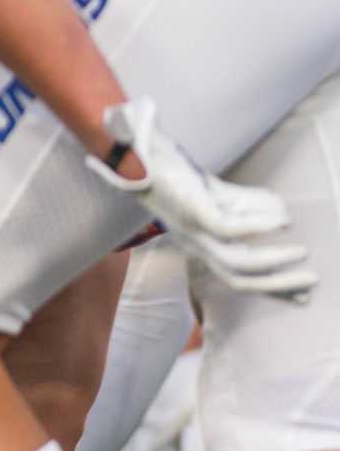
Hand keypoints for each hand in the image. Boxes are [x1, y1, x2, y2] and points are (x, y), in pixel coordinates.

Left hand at [89, 99, 311, 297]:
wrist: (137, 152)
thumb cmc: (180, 173)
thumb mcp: (220, 197)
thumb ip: (249, 209)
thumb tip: (287, 221)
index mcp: (200, 244)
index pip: (238, 276)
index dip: (271, 288)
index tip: (304, 297)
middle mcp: (194, 243)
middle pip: (239, 278)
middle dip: (278, 284)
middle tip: (313, 279)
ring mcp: (191, 228)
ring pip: (236, 260)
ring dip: (274, 260)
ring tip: (302, 252)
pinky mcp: (191, 209)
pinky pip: (228, 228)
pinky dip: (259, 226)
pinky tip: (282, 220)